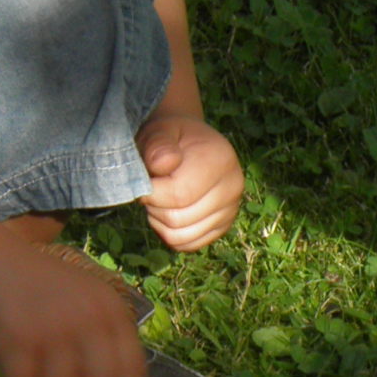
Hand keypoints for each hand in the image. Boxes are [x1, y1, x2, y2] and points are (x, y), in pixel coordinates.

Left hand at [137, 113, 241, 252]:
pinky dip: (170, 234)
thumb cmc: (171, 137)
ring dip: (159, 222)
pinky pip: (188, 245)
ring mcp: (230, 210)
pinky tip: (167, 212)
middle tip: (150, 189)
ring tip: (158, 200)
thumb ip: (158, 145)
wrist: (190, 144)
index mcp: (220, 160)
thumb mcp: (159, 131)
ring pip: (181, 236)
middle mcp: (233, 187)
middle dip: (153, 207)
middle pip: (178, 219)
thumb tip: (162, 164)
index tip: (143, 180)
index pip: (179, 195)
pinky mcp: (222, 227)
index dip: (151, 193)